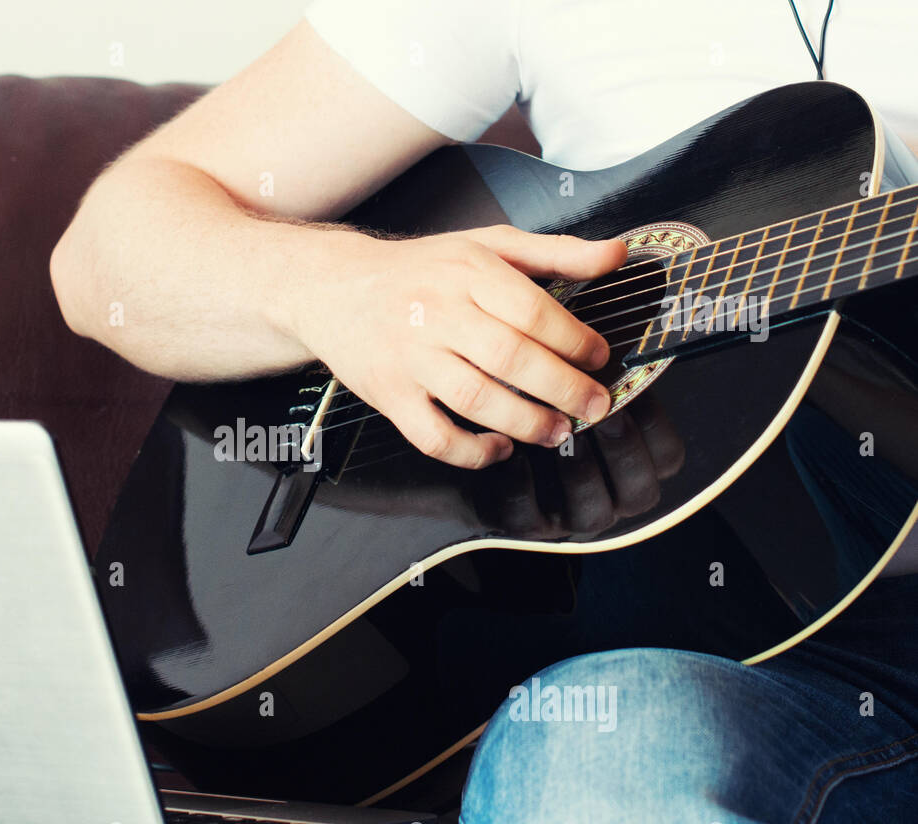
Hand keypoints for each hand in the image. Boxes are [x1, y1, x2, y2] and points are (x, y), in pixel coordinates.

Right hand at [289, 225, 625, 468]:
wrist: (333, 287)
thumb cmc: (418, 271)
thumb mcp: (485, 245)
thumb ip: (555, 252)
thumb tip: (616, 255)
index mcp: (466, 272)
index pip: (531, 310)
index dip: (574, 340)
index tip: (598, 358)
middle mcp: (437, 313)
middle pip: (510, 357)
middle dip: (563, 389)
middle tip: (595, 406)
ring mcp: (409, 358)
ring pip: (475, 399)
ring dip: (526, 423)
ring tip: (557, 432)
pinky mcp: (389, 395)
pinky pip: (433, 435)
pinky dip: (471, 451)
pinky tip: (498, 448)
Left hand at [479, 395, 684, 540]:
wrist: (476, 442)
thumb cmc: (535, 405)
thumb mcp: (568, 390)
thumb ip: (594, 383)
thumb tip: (617, 352)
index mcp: (630, 466)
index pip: (667, 457)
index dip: (656, 425)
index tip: (636, 388)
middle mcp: (608, 499)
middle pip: (640, 493)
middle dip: (624, 451)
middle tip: (605, 415)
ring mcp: (568, 518)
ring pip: (592, 514)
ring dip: (581, 471)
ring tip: (564, 434)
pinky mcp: (524, 525)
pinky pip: (528, 517)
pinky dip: (522, 485)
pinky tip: (514, 451)